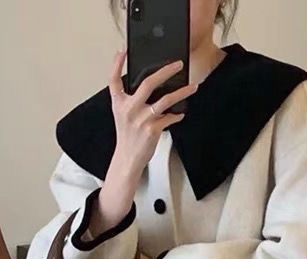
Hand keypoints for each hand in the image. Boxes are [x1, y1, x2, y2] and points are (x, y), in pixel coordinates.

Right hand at [90, 53, 197, 236]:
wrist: (127, 159)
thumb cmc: (128, 137)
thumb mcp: (123, 116)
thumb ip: (132, 101)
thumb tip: (154, 88)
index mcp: (119, 103)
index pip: (114, 80)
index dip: (116, 64)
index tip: (122, 51)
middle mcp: (129, 109)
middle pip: (148, 82)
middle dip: (165, 71)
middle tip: (178, 64)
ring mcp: (141, 119)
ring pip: (166, 100)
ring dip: (182, 92)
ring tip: (193, 87)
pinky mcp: (152, 130)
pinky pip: (169, 117)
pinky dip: (177, 115)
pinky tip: (181, 113)